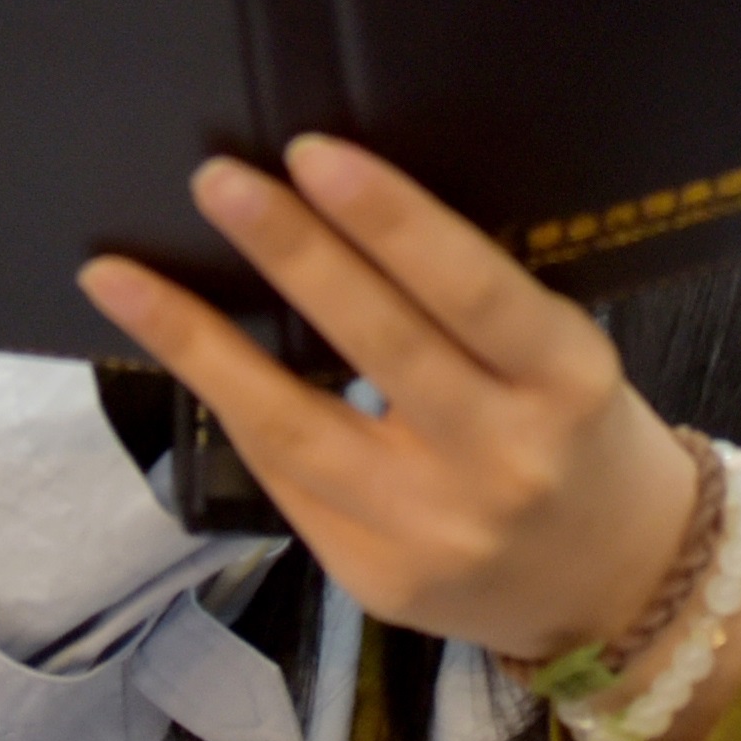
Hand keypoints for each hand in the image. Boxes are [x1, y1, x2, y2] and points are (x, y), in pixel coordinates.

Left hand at [82, 137, 740, 740]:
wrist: (617, 585)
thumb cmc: (581, 435)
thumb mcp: (565, 358)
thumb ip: (477, 307)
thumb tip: (342, 213)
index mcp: (568, 383)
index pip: (472, 289)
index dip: (391, 221)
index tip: (313, 155)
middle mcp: (503, 461)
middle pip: (379, 346)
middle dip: (292, 255)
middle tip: (216, 180)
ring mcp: (433, 531)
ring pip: (297, 428)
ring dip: (199, 346)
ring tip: (123, 281)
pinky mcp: (376, 578)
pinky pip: (287, 480)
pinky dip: (230, 409)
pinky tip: (179, 353)